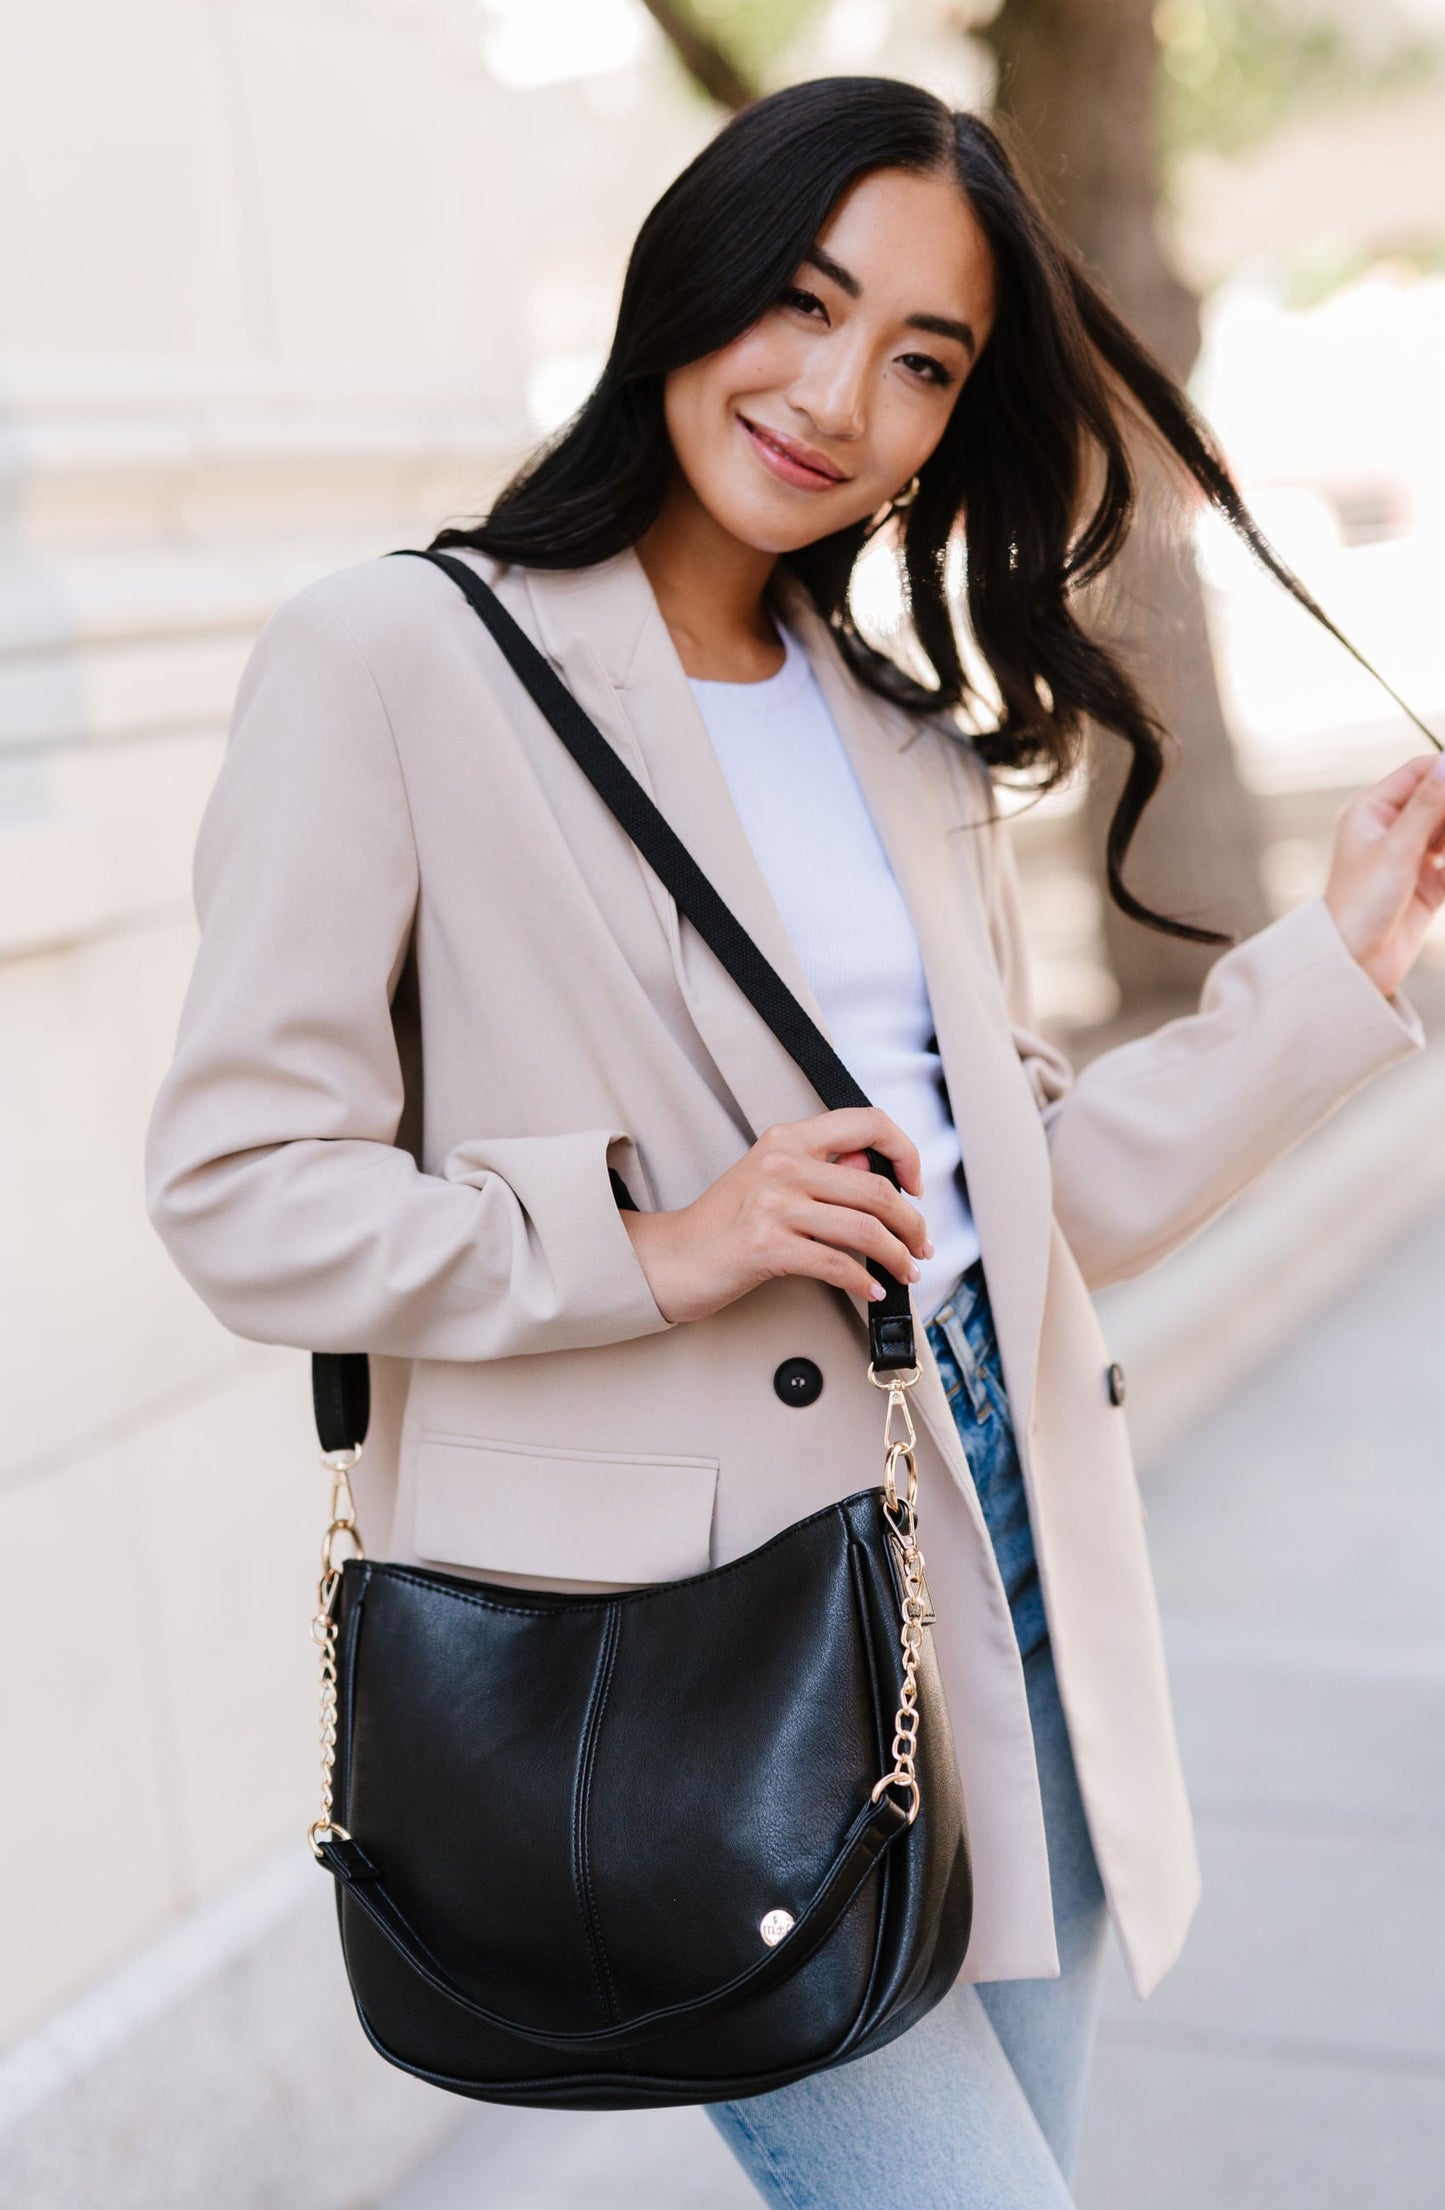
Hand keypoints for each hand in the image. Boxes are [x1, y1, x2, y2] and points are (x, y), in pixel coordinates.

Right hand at [621, 1108, 931, 1325]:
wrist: (674, 1258)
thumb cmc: (725, 1223)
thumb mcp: (774, 1179)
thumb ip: (825, 1169)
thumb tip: (877, 1170)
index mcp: (788, 1138)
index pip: (867, 1123)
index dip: (905, 1152)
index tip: (915, 1184)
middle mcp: (782, 1164)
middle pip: (876, 1187)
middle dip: (912, 1223)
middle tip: (920, 1243)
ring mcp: (772, 1204)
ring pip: (864, 1228)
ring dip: (897, 1256)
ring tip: (906, 1270)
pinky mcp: (766, 1245)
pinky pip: (837, 1265)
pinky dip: (864, 1281)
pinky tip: (872, 1288)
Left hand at [1324, 752, 1444, 999]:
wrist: (1353, 965)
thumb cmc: (1359, 905)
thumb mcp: (1396, 849)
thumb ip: (1427, 805)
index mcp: (1372, 812)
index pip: (1420, 773)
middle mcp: (1391, 830)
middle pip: (1440, 801)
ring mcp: (1410, 857)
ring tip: (1444, 859)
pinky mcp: (1427, 884)